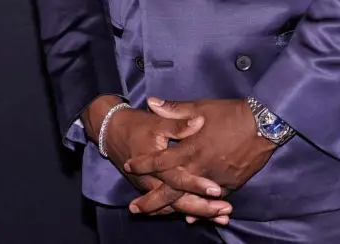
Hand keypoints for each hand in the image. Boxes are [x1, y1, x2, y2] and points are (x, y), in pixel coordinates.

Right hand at [83, 96, 231, 222]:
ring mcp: (152, 189)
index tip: (217, 189)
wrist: (113, 133)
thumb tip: (200, 121)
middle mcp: (153, 183)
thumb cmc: (137, 126)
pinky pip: (170, 207)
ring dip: (199, 213)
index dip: (197, 185)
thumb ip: (179, 124)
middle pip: (179, 202)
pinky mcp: (153, 190)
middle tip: (226, 211)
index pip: (178, 179)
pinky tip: (205, 217)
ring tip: (223, 217)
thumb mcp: (158, 123)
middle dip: (203, 208)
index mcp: (156, 166)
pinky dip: (187, 212)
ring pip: (176, 207)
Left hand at [124, 97, 277, 216]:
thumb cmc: (230, 113)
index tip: (129, 165)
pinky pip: (212, 201)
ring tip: (158, 215)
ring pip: (190, 199)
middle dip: (151, 201)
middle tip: (134, 209)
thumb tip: (151, 102)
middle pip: (170, 190)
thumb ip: (174, 109)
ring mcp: (215, 179)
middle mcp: (200, 168)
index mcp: (190, 149)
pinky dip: (200, 208)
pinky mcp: (231, 184)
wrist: (264, 124)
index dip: (143, 164)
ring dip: (173, 208)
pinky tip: (192, 215)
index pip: (160, 160)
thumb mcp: (200, 107)